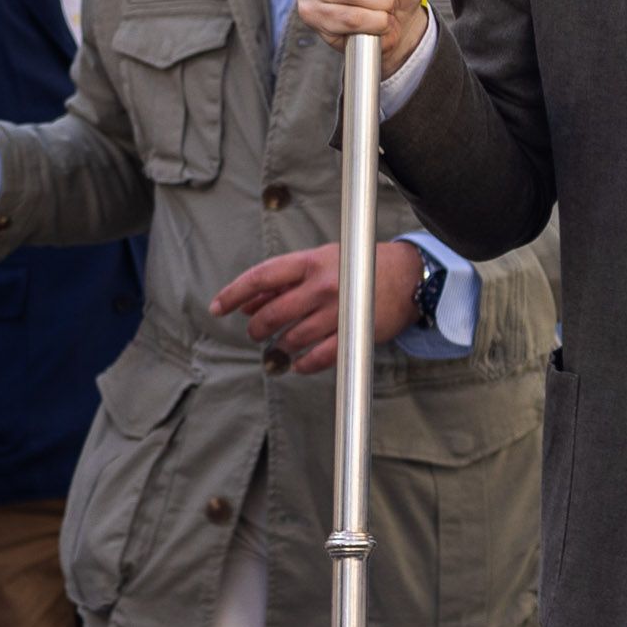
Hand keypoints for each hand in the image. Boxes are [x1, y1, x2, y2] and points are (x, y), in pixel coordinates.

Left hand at [210, 240, 423, 373]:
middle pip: (272, 314)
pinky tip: (298, 365)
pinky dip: (304, 365)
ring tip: (280, 347)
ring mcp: (337, 312)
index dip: (233, 294)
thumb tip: (248, 301)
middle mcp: (321, 286)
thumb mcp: (320, 260)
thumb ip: (284, 280)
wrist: (408, 276)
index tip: (217, 308)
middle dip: (257, 328)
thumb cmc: (360, 267)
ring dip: (280, 347)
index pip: (260, 278)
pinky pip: (319, 357)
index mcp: (310, 263)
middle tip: (256, 332)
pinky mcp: (353, 334)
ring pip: (292, 338)